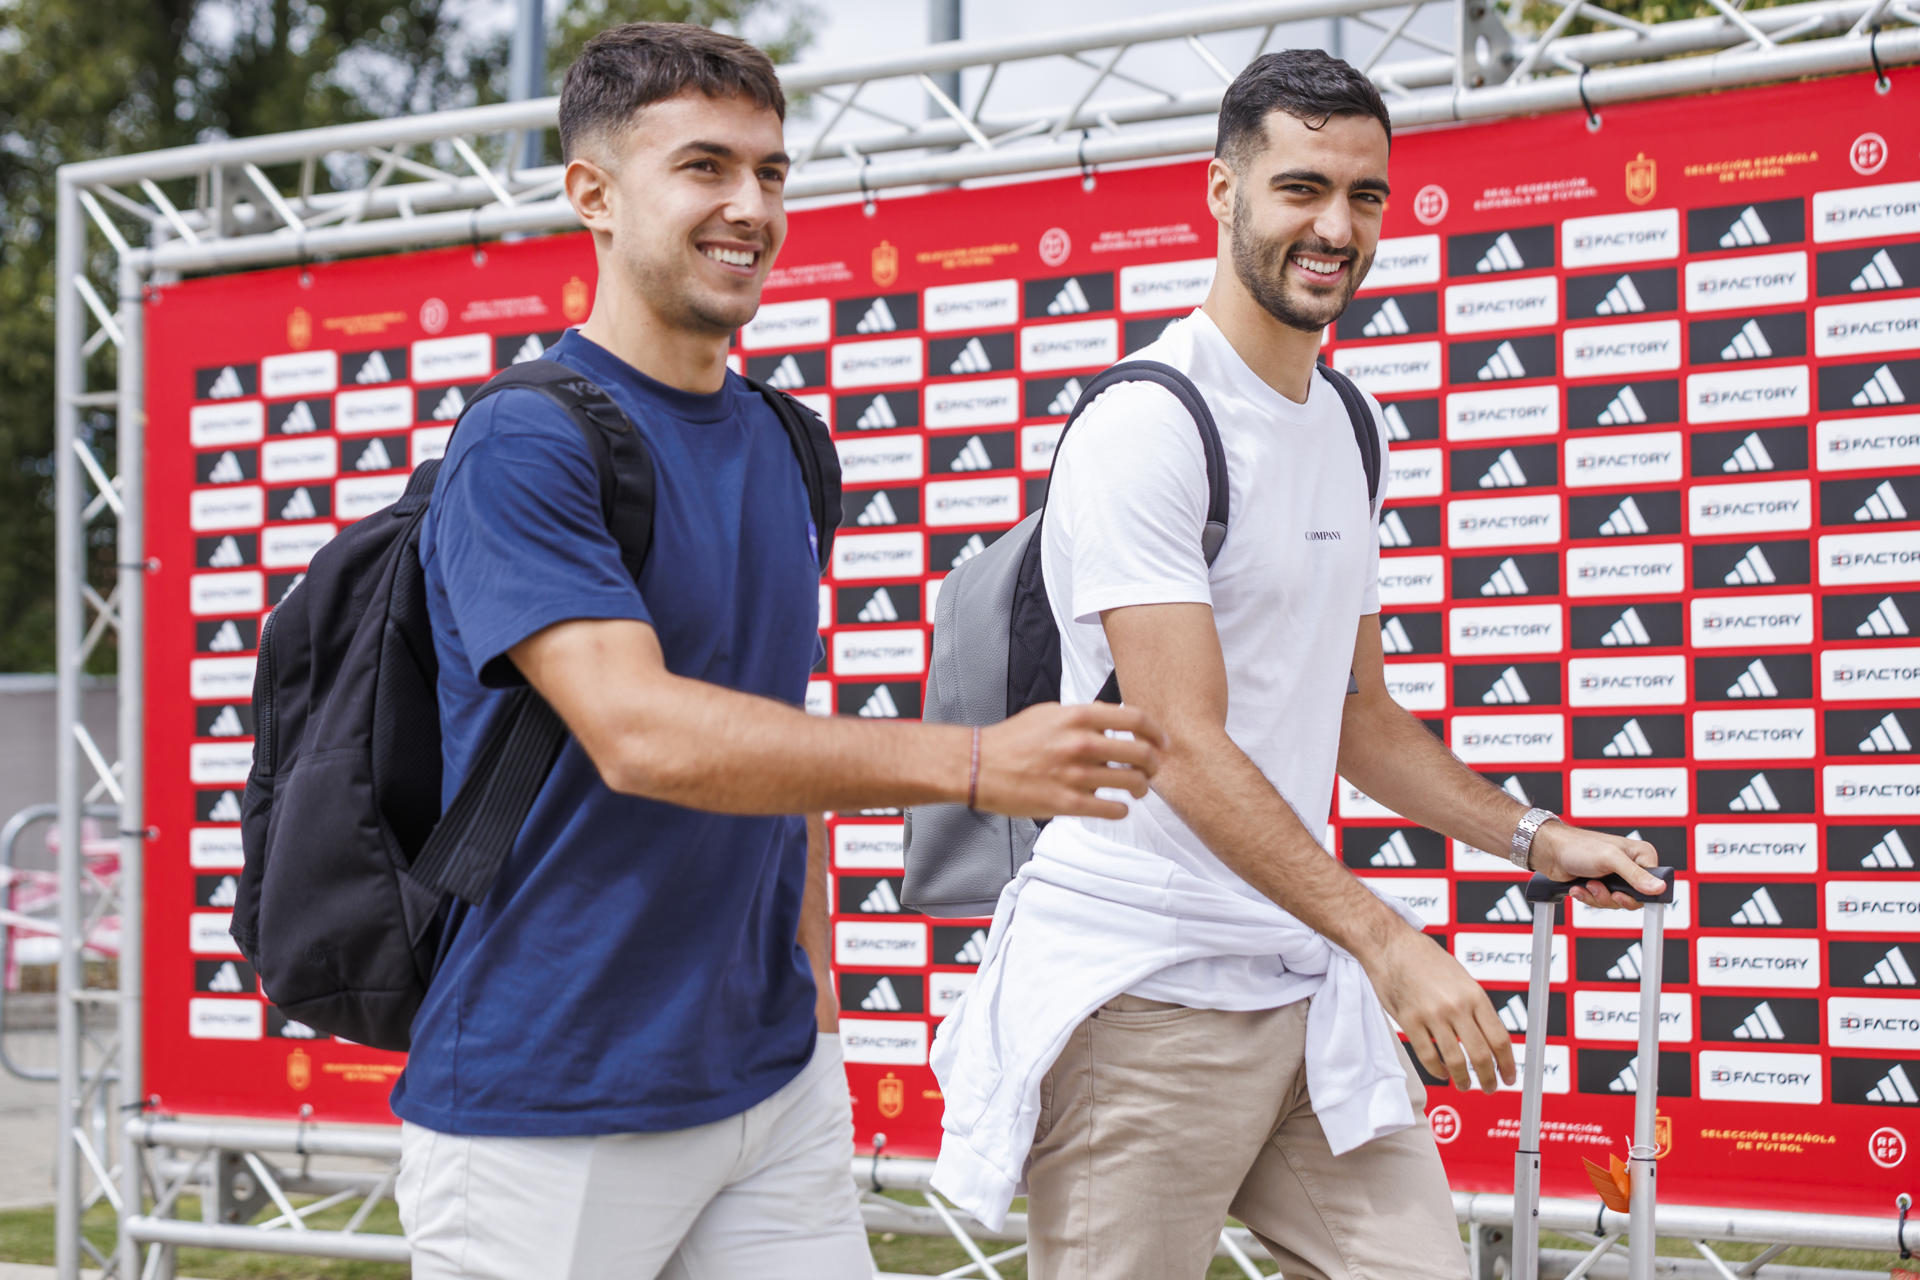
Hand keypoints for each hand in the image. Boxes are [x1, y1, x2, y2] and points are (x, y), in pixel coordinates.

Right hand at [975, 703, 1165, 819]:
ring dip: (1141, 788)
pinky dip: (1121, 809)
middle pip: (1141, 753)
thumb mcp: (1050, 714)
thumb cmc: (1012, 741)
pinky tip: (1116, 806)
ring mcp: (1075, 775)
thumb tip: (1112, 723)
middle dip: (1154, 764)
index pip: (1136, 719)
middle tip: (1152, 770)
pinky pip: (1113, 809)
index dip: (1156, 732)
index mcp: (1078, 716)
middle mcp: (1081, 743)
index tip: (1161, 742)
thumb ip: (1083, 717)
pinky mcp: (1068, 803)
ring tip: (1137, 790)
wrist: (978, 766)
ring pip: (1132, 783)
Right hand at [1365, 928, 1513, 1093]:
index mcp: (1474, 995)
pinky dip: (1438, 1071)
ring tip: (1465, 1085)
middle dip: (1489, 1078)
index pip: (1500, 1039)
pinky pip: (1428, 1056)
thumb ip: (1475, 1006)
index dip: (1508, 1063)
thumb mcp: (1461, 978)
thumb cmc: (1425, 959)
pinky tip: (1442, 1073)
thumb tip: (1489, 1038)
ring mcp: (1432, 1015)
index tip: (1509, 1076)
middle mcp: (1456, 1006)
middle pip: (1481, 1055)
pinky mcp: (1409, 1021)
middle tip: (1490, 1087)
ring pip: (1456, 1061)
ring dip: (1463, 1080)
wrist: (1391, 945)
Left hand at [1532, 823, 1665, 909]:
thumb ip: (1635, 874)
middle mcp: (1632, 866)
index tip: (1620, 894)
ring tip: (1587, 883)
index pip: (1655, 885)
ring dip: (1598, 897)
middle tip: (1597, 886)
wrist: (1550, 852)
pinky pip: (1602, 902)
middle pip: (1635, 898)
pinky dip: (1589, 898)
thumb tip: (1659, 888)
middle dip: (1612, 897)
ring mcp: (1616, 877)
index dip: (1638, 894)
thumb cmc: (1578, 846)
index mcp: (1642, 855)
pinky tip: (1579, 887)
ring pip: (1617, 903)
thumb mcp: (1610, 859)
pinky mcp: (1602, 886)